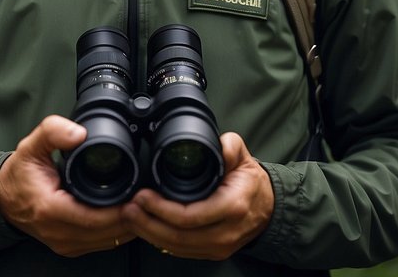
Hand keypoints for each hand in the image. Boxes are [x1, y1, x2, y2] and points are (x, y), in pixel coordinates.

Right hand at [0, 115, 136, 256]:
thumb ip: (53, 131)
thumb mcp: (31, 145)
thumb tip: (78, 133)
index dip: (120, 209)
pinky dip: (118, 231)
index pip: (93, 217)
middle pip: (106, 233)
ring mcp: (64, 243)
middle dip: (131, 217)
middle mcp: (58, 233)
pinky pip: (102, 243)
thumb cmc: (19, 175)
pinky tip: (129, 215)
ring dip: (128, 226)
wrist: (4, 198)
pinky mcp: (70, 247)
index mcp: (50, 210)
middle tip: (149, 196)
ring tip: (144, 204)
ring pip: (108, 241)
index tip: (138, 194)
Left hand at [122, 131, 273, 259]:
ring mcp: (220, 246)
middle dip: (148, 223)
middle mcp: (226, 232)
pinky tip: (147, 228)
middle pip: (178, 236)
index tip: (142, 195)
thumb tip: (215, 144)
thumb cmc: (251, 182)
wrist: (269, 207)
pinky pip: (182, 251)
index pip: (190, 216)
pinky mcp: (214, 253)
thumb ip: (229, 146)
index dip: (161, 209)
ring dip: (150, 233)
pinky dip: (161, 241)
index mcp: (232, 207)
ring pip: (177, 247)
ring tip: (131, 217)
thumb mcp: (243, 156)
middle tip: (128, 208)